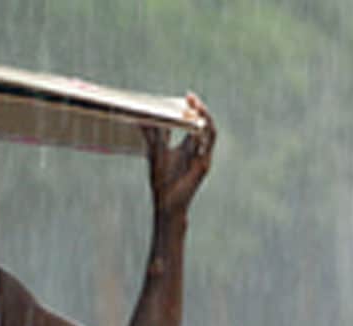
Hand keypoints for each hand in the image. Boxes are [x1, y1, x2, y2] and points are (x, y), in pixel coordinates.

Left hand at [142, 92, 215, 216]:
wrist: (166, 202)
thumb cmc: (162, 180)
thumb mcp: (156, 153)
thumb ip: (154, 136)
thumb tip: (143, 119)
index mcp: (189, 145)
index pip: (195, 122)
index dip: (194, 108)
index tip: (188, 96)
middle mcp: (199, 149)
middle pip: (205, 124)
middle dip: (200, 110)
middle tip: (191, 98)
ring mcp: (204, 157)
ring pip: (210, 133)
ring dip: (205, 119)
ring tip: (197, 108)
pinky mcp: (204, 166)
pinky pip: (207, 147)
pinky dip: (204, 136)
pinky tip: (198, 127)